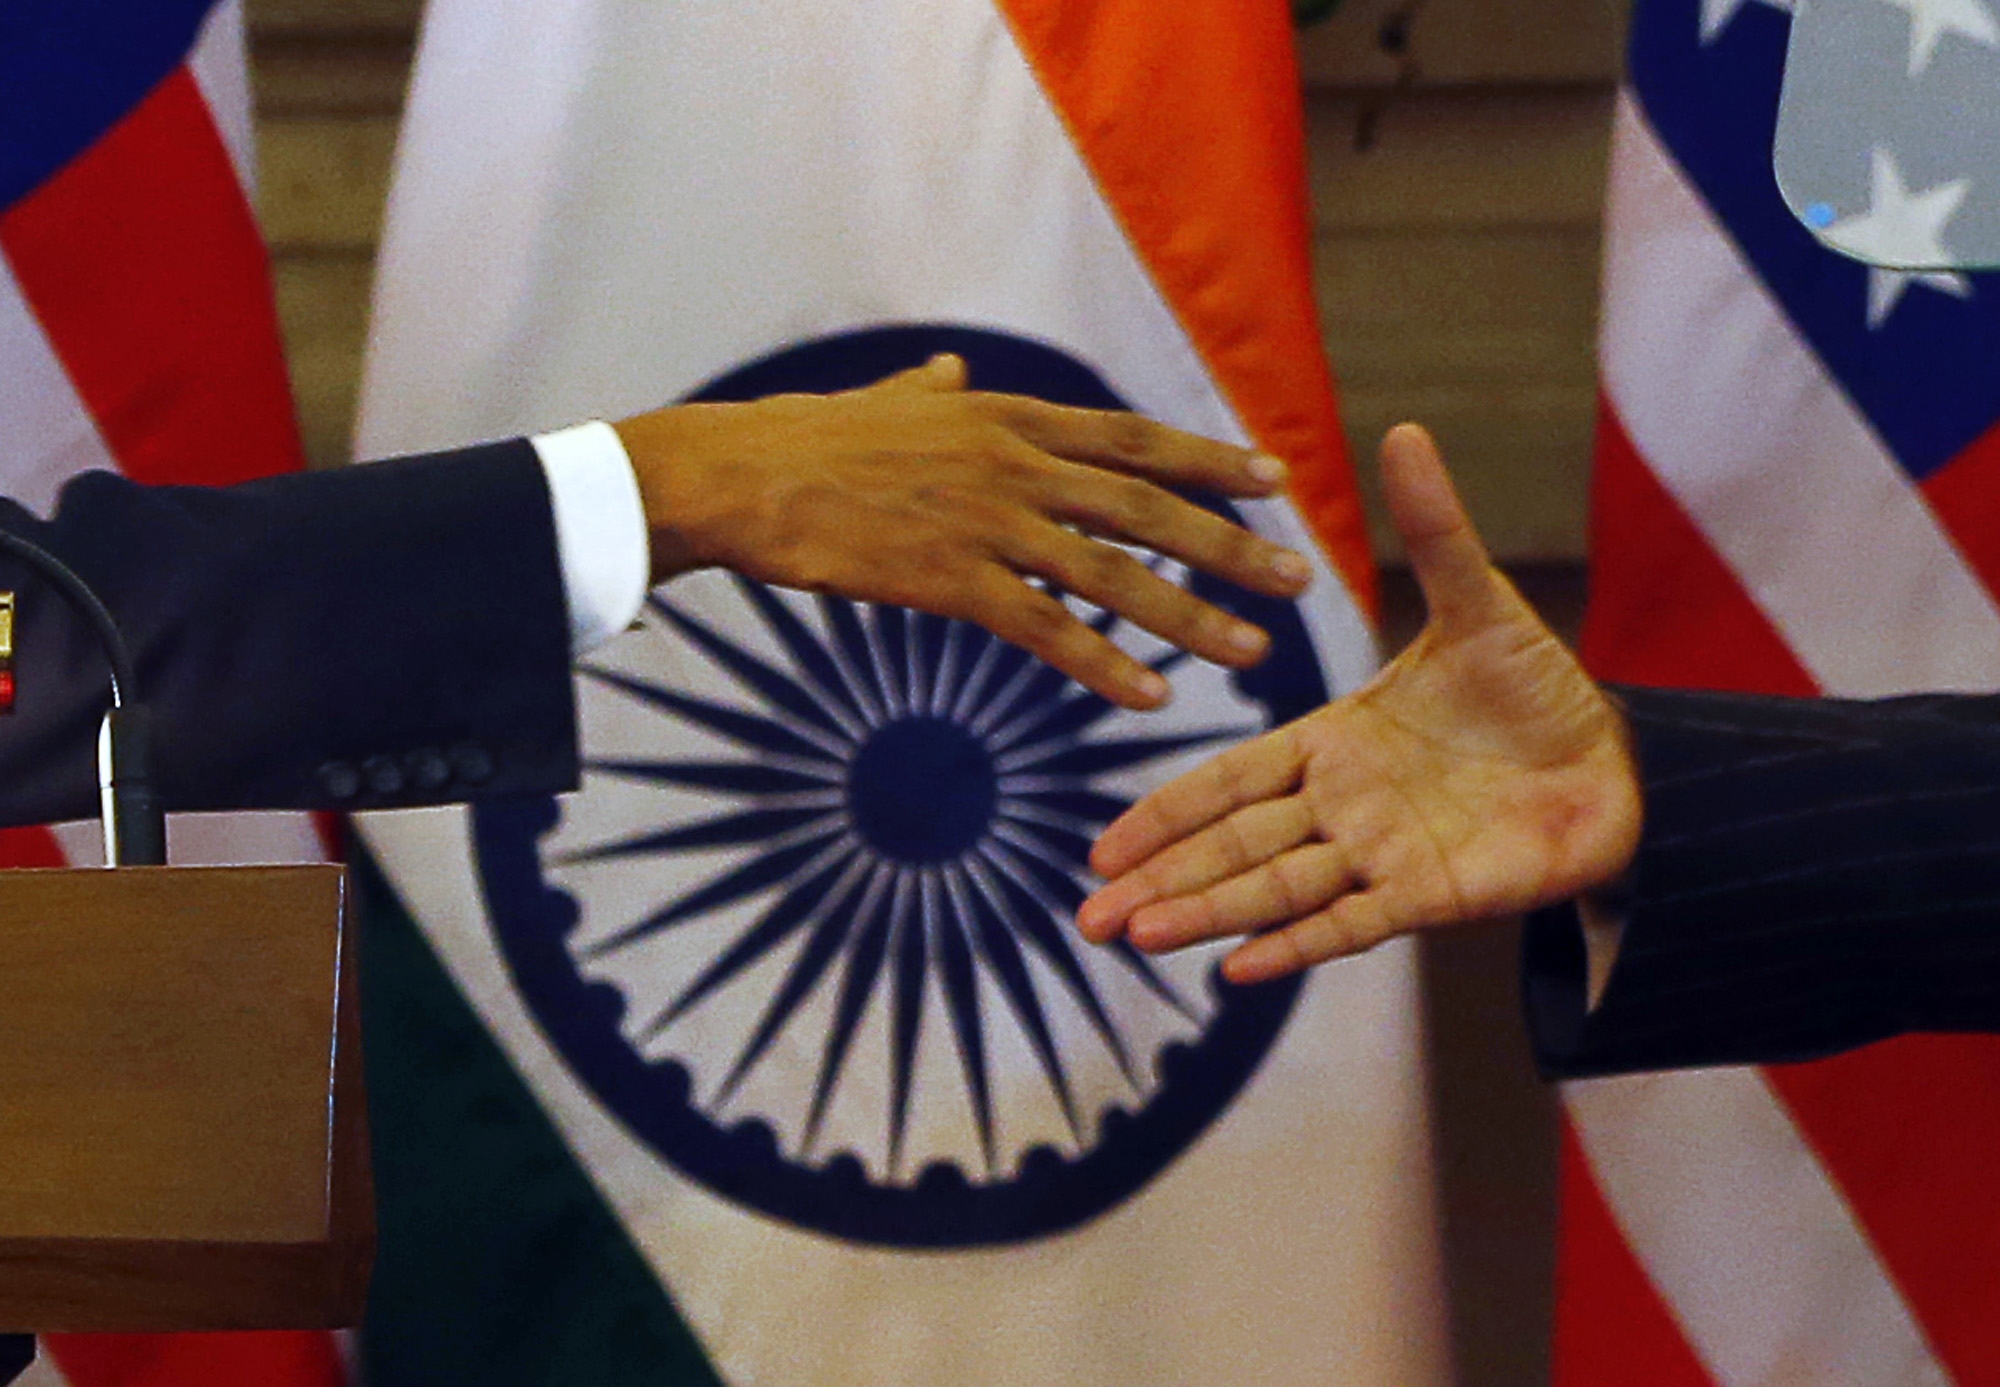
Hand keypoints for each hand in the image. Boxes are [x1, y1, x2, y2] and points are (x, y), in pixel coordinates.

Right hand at [613, 355, 1311, 709]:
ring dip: (1189, 618)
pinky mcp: (948, 579)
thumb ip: (927, 391)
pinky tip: (1151, 698)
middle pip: (1147, 506)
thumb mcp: (881, 404)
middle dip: (1230, 546)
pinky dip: (1102, 664)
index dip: (1207, 461)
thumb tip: (945, 367)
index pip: (1132, 440)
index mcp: (1005, 416)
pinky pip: (1044, 628)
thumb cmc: (803, 440)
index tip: (1271, 481)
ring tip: (1251, 655)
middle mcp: (1013, 461)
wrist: (736, 475)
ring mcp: (985, 520)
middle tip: (1297, 578)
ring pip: (1112, 573)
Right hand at [1075, 423, 1641, 982]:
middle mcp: (1341, 808)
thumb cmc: (1538, 688)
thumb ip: (1434, 530)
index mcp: (1332, 743)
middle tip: (1089, 918)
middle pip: (1231, 847)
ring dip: (1206, 912)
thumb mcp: (1479, 603)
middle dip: (1161, 881)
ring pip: (1274, 888)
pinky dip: (1295, 945)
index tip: (1102, 846)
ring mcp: (1379, 856)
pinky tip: (1237, 968)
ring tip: (1137, 936)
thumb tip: (1403, 431)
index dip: (1165, 813)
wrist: (1619, 760)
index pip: (1228, 782)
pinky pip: (1350, 925)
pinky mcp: (1428, 896)